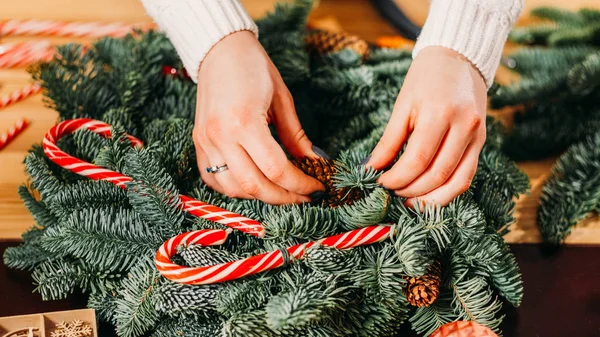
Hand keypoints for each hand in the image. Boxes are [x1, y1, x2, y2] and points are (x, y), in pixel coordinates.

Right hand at [193, 31, 324, 203]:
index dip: (300, 185)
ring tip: (281, 190)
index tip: (317, 188)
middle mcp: (220, 136)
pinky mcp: (198, 143)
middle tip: (304, 197)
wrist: (219, 49)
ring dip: (260, 196)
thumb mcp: (282, 99)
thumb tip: (315, 162)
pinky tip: (253, 182)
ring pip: (232, 189)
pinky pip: (214, 179)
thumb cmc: (254, 67)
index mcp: (244, 122)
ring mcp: (205, 142)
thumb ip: (296, 136)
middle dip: (284, 198)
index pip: (276, 170)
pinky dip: (235, 189)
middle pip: (254, 186)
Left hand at [364, 46, 486, 205]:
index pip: (416, 160)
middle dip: (409, 191)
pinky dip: (447, 193)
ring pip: (455, 182)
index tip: (378, 182)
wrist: (459, 58)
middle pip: (436, 175)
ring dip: (429, 199)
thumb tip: (371, 167)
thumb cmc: (425, 79)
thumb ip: (389, 140)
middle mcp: (464, 127)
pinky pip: (467, 177)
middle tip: (390, 193)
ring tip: (407, 202)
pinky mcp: (481, 142)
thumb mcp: (403, 104)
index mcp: (440, 114)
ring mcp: (477, 136)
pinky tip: (428, 197)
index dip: (395, 178)